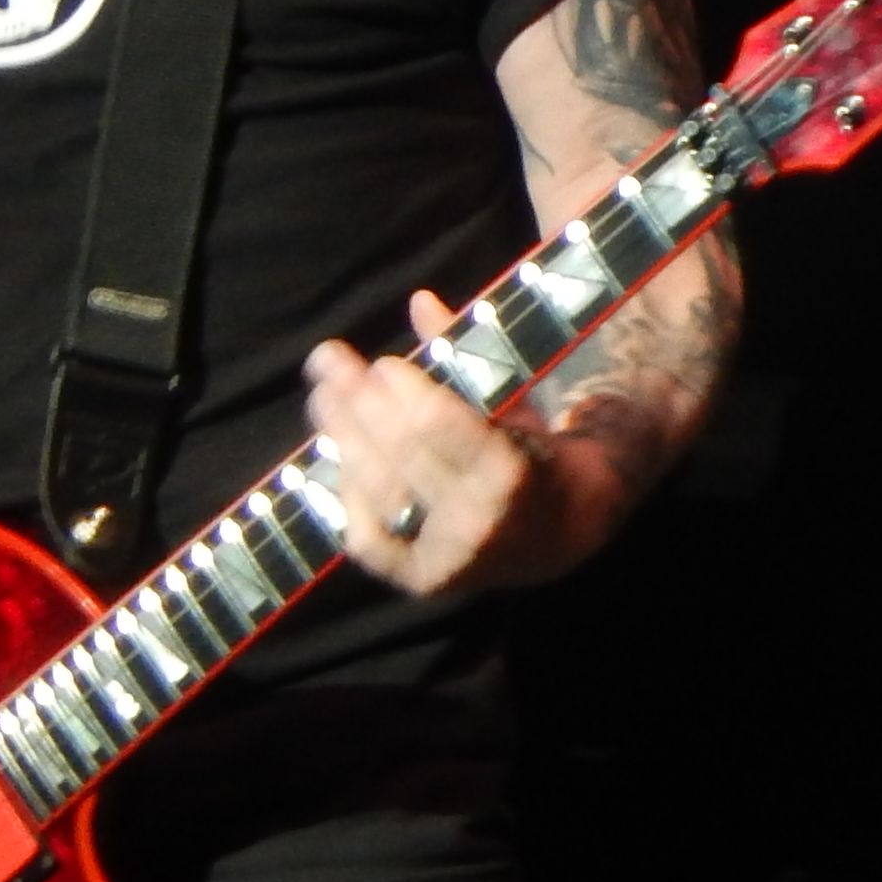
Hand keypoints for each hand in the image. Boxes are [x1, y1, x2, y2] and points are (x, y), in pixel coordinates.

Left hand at [303, 293, 582, 599]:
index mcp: (510, 475)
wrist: (560, 539)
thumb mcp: (514, 402)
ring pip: (376, 491)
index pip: (438, 426)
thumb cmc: (535, 456)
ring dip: (340, 436)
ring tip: (321, 395)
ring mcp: (445, 557)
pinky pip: (367, 538)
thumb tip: (419, 302)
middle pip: (398, 455)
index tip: (382, 362)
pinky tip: (338, 457)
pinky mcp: (419, 580)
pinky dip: (347, 495)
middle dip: (357, 402)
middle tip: (327, 359)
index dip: (403, 390)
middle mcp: (476, 524)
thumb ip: (468, 355)